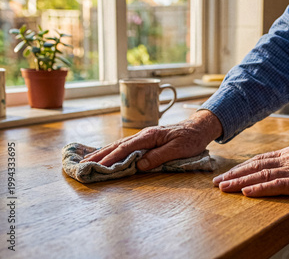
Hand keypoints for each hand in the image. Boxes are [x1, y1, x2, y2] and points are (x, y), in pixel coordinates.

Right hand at [81, 110, 221, 170]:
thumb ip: (158, 156)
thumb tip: (138, 164)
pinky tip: (105, 154)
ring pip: (119, 145)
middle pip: (117, 145)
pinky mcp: (146, 140)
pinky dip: (113, 150)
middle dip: (99, 156)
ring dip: (102, 153)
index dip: (111, 158)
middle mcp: (144, 134)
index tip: (97, 167)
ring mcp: (144, 136)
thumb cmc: (191, 139)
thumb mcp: (178, 149)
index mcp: (149, 136)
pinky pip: (126, 146)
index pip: (126, 148)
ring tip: (87, 160)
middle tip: (82, 165)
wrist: (199, 127)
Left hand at [212, 146, 288, 201]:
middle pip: (256, 165)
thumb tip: (278, 172)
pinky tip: (247, 192)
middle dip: (234, 174)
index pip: (260, 160)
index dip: (241, 168)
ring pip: (262, 174)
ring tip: (224, 188)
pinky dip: (260, 188)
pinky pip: (277, 184)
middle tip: (217, 182)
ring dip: (240, 181)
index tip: (227, 175)